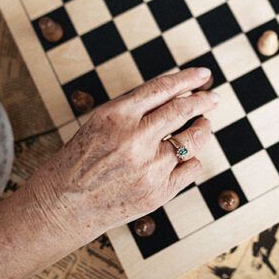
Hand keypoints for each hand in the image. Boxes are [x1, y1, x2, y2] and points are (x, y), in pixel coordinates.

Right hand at [27, 68, 218, 243]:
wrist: (65, 203)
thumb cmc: (82, 158)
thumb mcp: (101, 121)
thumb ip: (136, 107)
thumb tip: (179, 92)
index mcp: (117, 115)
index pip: (162, 88)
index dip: (187, 79)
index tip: (203, 74)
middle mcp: (135, 140)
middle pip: (182, 110)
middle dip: (203, 101)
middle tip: (213, 97)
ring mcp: (149, 168)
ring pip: (192, 140)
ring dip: (202, 129)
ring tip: (203, 125)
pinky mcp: (159, 192)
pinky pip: (191, 168)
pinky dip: (190, 160)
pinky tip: (182, 158)